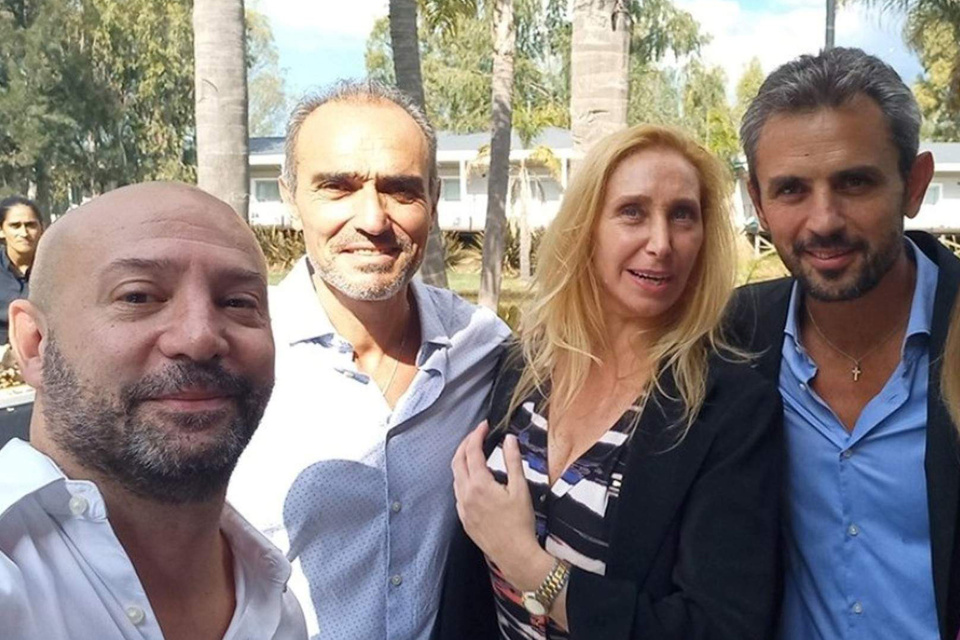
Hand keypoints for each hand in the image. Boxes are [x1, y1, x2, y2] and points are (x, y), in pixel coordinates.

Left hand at [452, 421, 551, 590]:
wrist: (515, 554)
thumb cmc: (520, 522)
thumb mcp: (521, 489)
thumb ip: (513, 461)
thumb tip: (509, 439)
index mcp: (479, 484)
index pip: (472, 451)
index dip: (477, 435)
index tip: (484, 426)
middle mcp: (466, 494)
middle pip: (457, 461)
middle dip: (465, 444)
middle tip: (477, 435)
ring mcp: (462, 508)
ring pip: (455, 477)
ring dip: (462, 461)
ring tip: (475, 453)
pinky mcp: (464, 519)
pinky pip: (458, 493)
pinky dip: (463, 479)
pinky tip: (474, 479)